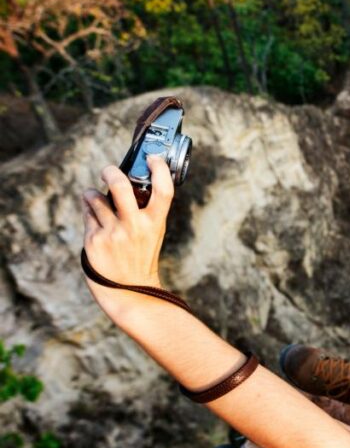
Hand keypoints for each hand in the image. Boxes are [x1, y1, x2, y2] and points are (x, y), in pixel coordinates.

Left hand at [81, 156, 173, 311]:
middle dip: (111, 172)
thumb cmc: (141, 256)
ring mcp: (112, 233)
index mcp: (155, 223)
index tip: (153, 158)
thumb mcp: (154, 232)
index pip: (164, 189)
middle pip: (120, 185)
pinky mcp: (93, 239)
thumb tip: (130, 181)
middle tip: (109, 171)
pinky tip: (93, 215)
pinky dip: (88, 211)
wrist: (128, 289)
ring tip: (93, 196)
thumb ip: (147, 210)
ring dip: (92, 193)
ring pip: (95, 198)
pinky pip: (87, 214)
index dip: (159, 169)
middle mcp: (134, 226)